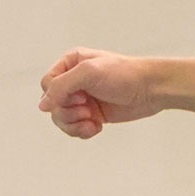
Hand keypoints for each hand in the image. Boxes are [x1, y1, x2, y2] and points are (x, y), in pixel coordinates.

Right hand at [37, 48, 160, 138]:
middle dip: (68, 112)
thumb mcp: (89, 73)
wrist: (152, 89)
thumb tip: (42, 107)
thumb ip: (61, 86)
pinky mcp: (92, 114)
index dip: (57, 96)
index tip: (80, 96)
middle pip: (52, 105)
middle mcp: (74, 81)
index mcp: (70, 63)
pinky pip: (75, 128)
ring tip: (92, 122)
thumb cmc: (124, 75)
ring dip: (74, 124)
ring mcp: (83, 99)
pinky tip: (97, 128)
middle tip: (87, 109)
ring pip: (61, 119)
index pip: (47, 84)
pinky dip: (83, 131)